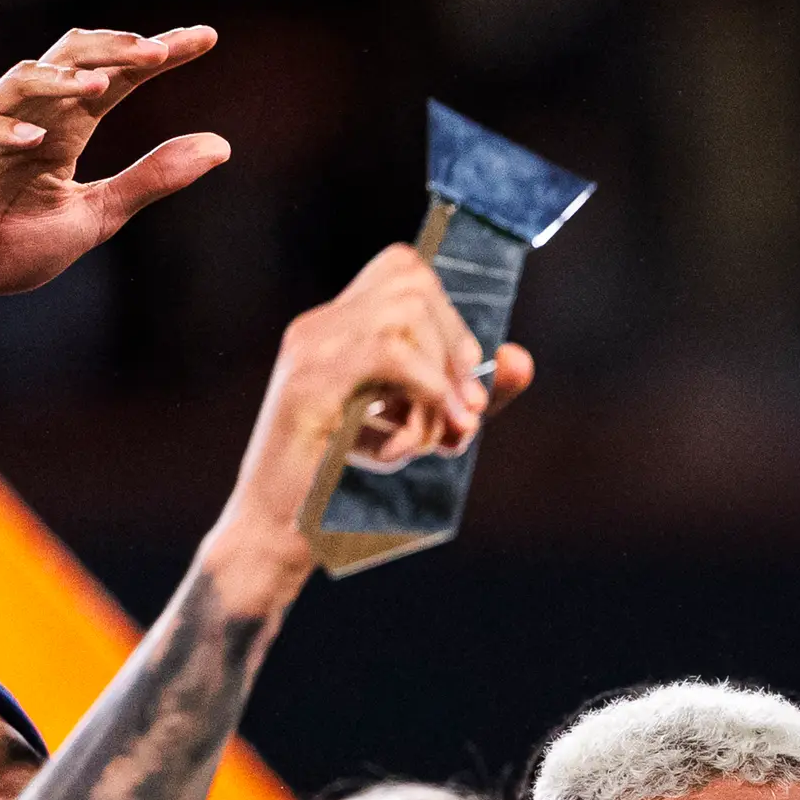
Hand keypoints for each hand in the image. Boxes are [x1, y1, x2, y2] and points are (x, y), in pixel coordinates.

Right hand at [0, 27, 232, 332]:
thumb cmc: (15, 244)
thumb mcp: (98, 214)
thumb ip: (152, 178)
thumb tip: (222, 145)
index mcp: (64, 128)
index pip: (114, 78)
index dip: (155, 55)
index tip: (205, 37)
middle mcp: (26, 116)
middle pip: (69, 60)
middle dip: (113, 50)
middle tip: (159, 50)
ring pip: (21, 81)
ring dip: (61, 80)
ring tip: (101, 84)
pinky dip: (2, 129)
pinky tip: (37, 140)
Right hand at [221, 244, 532, 570]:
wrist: (279, 532)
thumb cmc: (343, 485)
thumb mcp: (421, 432)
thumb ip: (467, 396)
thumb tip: (520, 358)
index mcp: (340, 328)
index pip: (405, 268)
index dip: (451, 316)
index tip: (462, 383)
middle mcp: (320, 327)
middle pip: (413, 283)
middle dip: (456, 349)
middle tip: (462, 416)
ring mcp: (310, 348)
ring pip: (404, 313)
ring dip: (439, 381)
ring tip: (431, 440)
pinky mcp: (308, 381)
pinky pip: (388, 353)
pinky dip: (424, 396)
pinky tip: (412, 446)